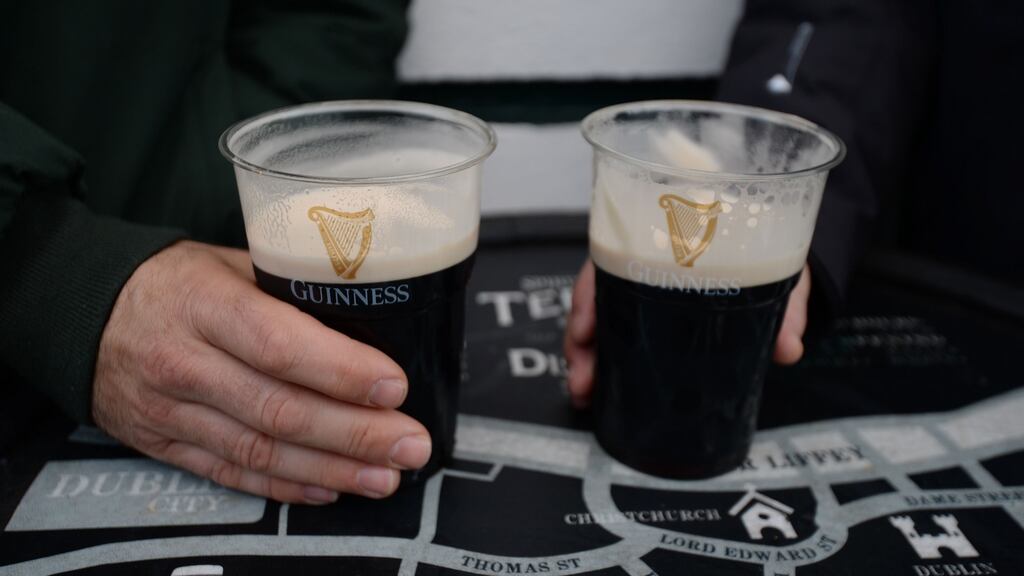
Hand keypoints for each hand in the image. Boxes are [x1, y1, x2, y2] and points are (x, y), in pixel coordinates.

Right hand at [93, 241, 430, 503]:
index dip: (341, 372)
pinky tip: (331, 486)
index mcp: (203, 305)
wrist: (80, 312)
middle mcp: (183, 363)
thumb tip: (370, 313)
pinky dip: (285, 484)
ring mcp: (170, 411)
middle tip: (411, 444)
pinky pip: (231, 474)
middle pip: (279, 409)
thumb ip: (289, 288)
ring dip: (331, 469)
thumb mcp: (227, 261)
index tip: (394, 387)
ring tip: (386, 475)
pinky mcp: (164, 445)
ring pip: (260, 451)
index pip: (279, 345)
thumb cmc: (172, 280)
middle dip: (355, 434)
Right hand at [563, 260, 811, 406]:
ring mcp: (643, 293)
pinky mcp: (650, 318)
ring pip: (599, 320)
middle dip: (580, 340)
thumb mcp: (780, 268)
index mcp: (664, 238)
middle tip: (582, 379)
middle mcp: (644, 263)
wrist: (775, 248)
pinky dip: (603, 363)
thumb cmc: (764, 244)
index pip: (610, 260)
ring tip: (582, 393)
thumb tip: (787, 348)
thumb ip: (787, 305)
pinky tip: (596, 390)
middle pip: (595, 296)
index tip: (585, 329)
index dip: (590, 294)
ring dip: (585, 358)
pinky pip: (615, 336)